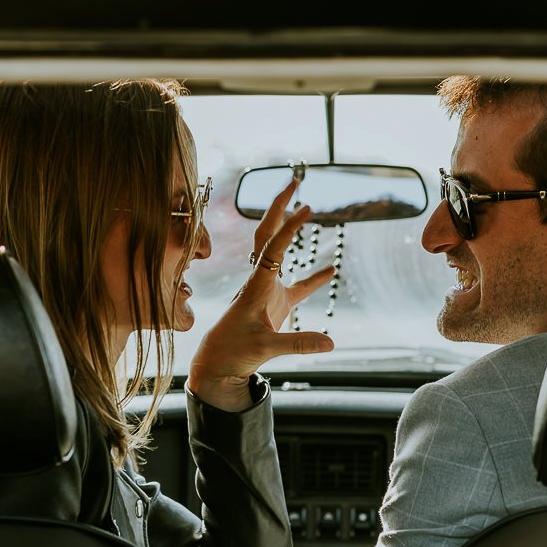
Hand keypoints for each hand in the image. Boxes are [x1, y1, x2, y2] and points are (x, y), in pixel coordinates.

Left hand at [188, 178, 334, 411]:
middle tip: (294, 180)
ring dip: (291, 228)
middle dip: (280, 206)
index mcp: (255, 285)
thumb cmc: (232, 353)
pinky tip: (331, 269)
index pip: (274, 246)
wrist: (215, 366)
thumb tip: (331, 342)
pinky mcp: (275, 305)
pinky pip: (296, 286)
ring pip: (278, 251)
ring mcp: (267, 291)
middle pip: (268, 233)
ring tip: (306, 207)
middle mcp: (259, 280)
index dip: (290, 226)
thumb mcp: (265, 349)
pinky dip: (313, 277)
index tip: (306, 207)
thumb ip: (298, 344)